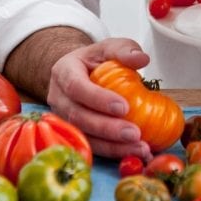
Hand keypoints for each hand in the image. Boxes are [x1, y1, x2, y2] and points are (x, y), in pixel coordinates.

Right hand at [45, 38, 152, 159]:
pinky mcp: (71, 135)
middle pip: (78, 117)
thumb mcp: (108, 47)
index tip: (123, 107)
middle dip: (107, 128)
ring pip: (83, 137)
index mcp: (64, 72)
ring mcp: (61, 120)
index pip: (76, 87)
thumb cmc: (93, 60)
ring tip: (139, 148)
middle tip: (134, 133)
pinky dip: (111, 152)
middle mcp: (58, 98)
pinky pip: (89, 147)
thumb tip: (142, 59)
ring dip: (112, 146)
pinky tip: (131, 152)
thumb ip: (124, 49)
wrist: (77, 72)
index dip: (98, 99)